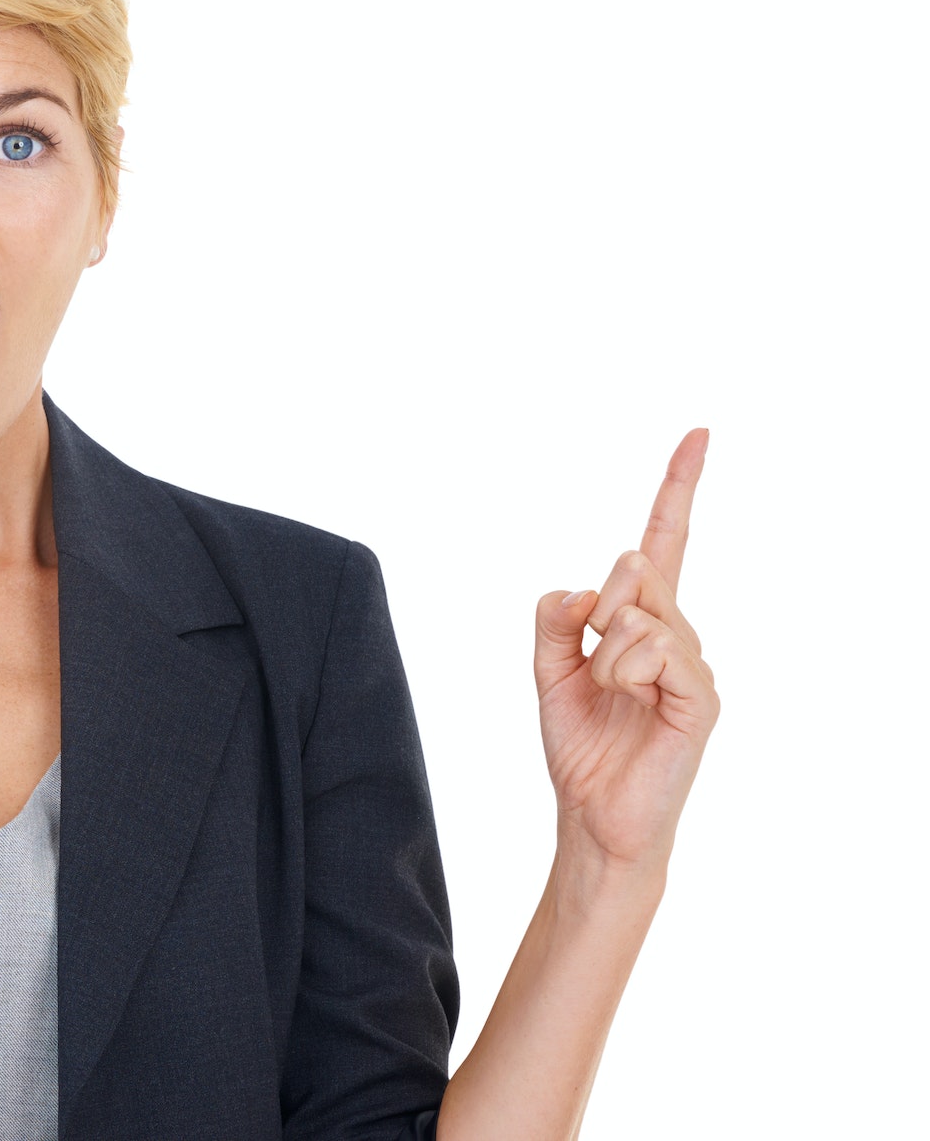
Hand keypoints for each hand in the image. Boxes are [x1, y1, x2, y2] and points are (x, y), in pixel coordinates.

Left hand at [533, 429, 718, 880]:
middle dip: (597, 605)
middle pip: (634, 566)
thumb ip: (554, 620)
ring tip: (610, 695)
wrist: (593, 815)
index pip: (662, 541)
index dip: (677, 487)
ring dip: (602, 651)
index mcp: (641, 621)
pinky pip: (653, 647)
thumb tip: (580, 589)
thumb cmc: (579, 746)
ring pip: (637, 610)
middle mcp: (676, 632)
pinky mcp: (701, 696)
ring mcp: (693, 663)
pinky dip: (620, 668)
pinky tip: (627, 699)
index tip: (698, 433)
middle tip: (592, 657)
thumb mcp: (547, 670)